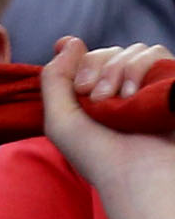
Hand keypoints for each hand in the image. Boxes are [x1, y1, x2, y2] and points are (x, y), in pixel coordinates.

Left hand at [38, 36, 174, 197]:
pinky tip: (133, 95)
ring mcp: (152, 87)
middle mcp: (126, 89)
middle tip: (97, 98)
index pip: (89, 57)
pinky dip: (140, 67)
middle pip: (110, 50)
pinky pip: (158, 53)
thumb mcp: (60, 120)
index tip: (80, 86)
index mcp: (99, 95)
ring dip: (119, 69)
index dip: (81, 61)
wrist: (139, 177)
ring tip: (117, 101)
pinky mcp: (172, 85)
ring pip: (135, 49)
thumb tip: (69, 41)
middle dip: (98, 67)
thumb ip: (54, 78)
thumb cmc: (98, 155)